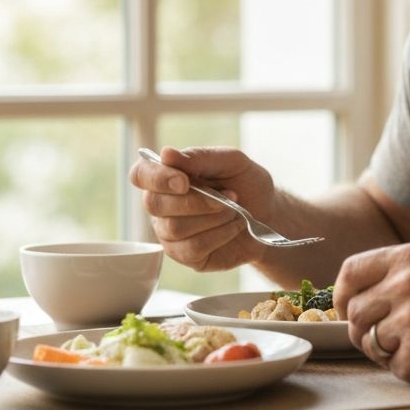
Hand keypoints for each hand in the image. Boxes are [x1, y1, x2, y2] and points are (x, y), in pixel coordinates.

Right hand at [130, 146, 275, 271]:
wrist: (269, 215)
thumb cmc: (246, 184)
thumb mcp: (232, 162)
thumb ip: (200, 157)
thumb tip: (165, 154)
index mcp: (168, 177)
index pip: (141, 174)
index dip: (156, 178)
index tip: (184, 181)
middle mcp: (163, 205)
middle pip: (155, 204)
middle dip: (197, 200)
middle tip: (230, 195)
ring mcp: (171, 233)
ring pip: (174, 227)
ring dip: (213, 217)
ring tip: (235, 211)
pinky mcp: (186, 256)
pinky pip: (191, 248)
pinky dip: (219, 235)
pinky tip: (234, 226)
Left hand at [335, 243, 409, 382]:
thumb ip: (398, 274)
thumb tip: (357, 296)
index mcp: (407, 257)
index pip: (349, 273)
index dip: (340, 297)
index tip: (345, 311)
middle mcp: (404, 284)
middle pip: (354, 314)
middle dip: (364, 332)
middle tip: (388, 340)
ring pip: (371, 343)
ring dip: (389, 353)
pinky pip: (396, 368)